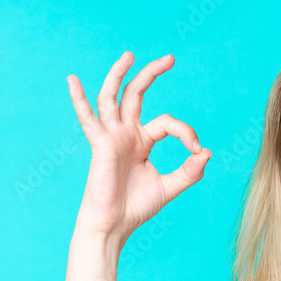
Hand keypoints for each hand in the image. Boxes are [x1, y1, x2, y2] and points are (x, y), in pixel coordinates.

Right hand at [67, 51, 210, 243]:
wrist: (115, 226)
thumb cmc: (136, 208)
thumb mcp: (169, 187)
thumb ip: (189, 171)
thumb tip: (207, 152)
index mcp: (142, 141)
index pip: (167, 123)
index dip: (186, 132)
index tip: (197, 150)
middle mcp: (126, 134)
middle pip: (136, 95)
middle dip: (152, 74)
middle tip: (170, 58)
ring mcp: (112, 137)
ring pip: (113, 97)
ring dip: (120, 75)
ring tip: (130, 55)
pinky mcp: (100, 145)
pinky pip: (88, 119)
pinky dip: (79, 100)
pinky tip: (73, 81)